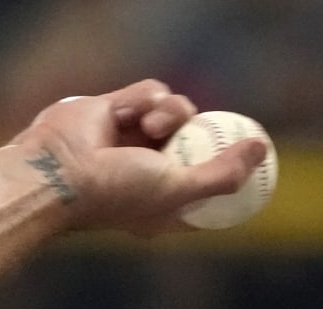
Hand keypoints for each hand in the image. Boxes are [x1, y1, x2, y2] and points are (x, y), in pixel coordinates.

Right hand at [9, 79, 269, 236]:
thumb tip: (262, 149)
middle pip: (201, 142)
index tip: (256, 157)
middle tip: (220, 128)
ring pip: (179, 110)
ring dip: (171, 113)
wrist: (60, 170)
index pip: (214, 187)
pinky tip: (127, 114)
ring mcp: (136, 140)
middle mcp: (155, 171)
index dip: (234, 171)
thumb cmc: (119, 191)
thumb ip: (224, 173)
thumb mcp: (181, 189)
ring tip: (151, 127)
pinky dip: (143, 98)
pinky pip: (150, 91)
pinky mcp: (117, 110)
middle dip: (206, 134)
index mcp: (170, 203)